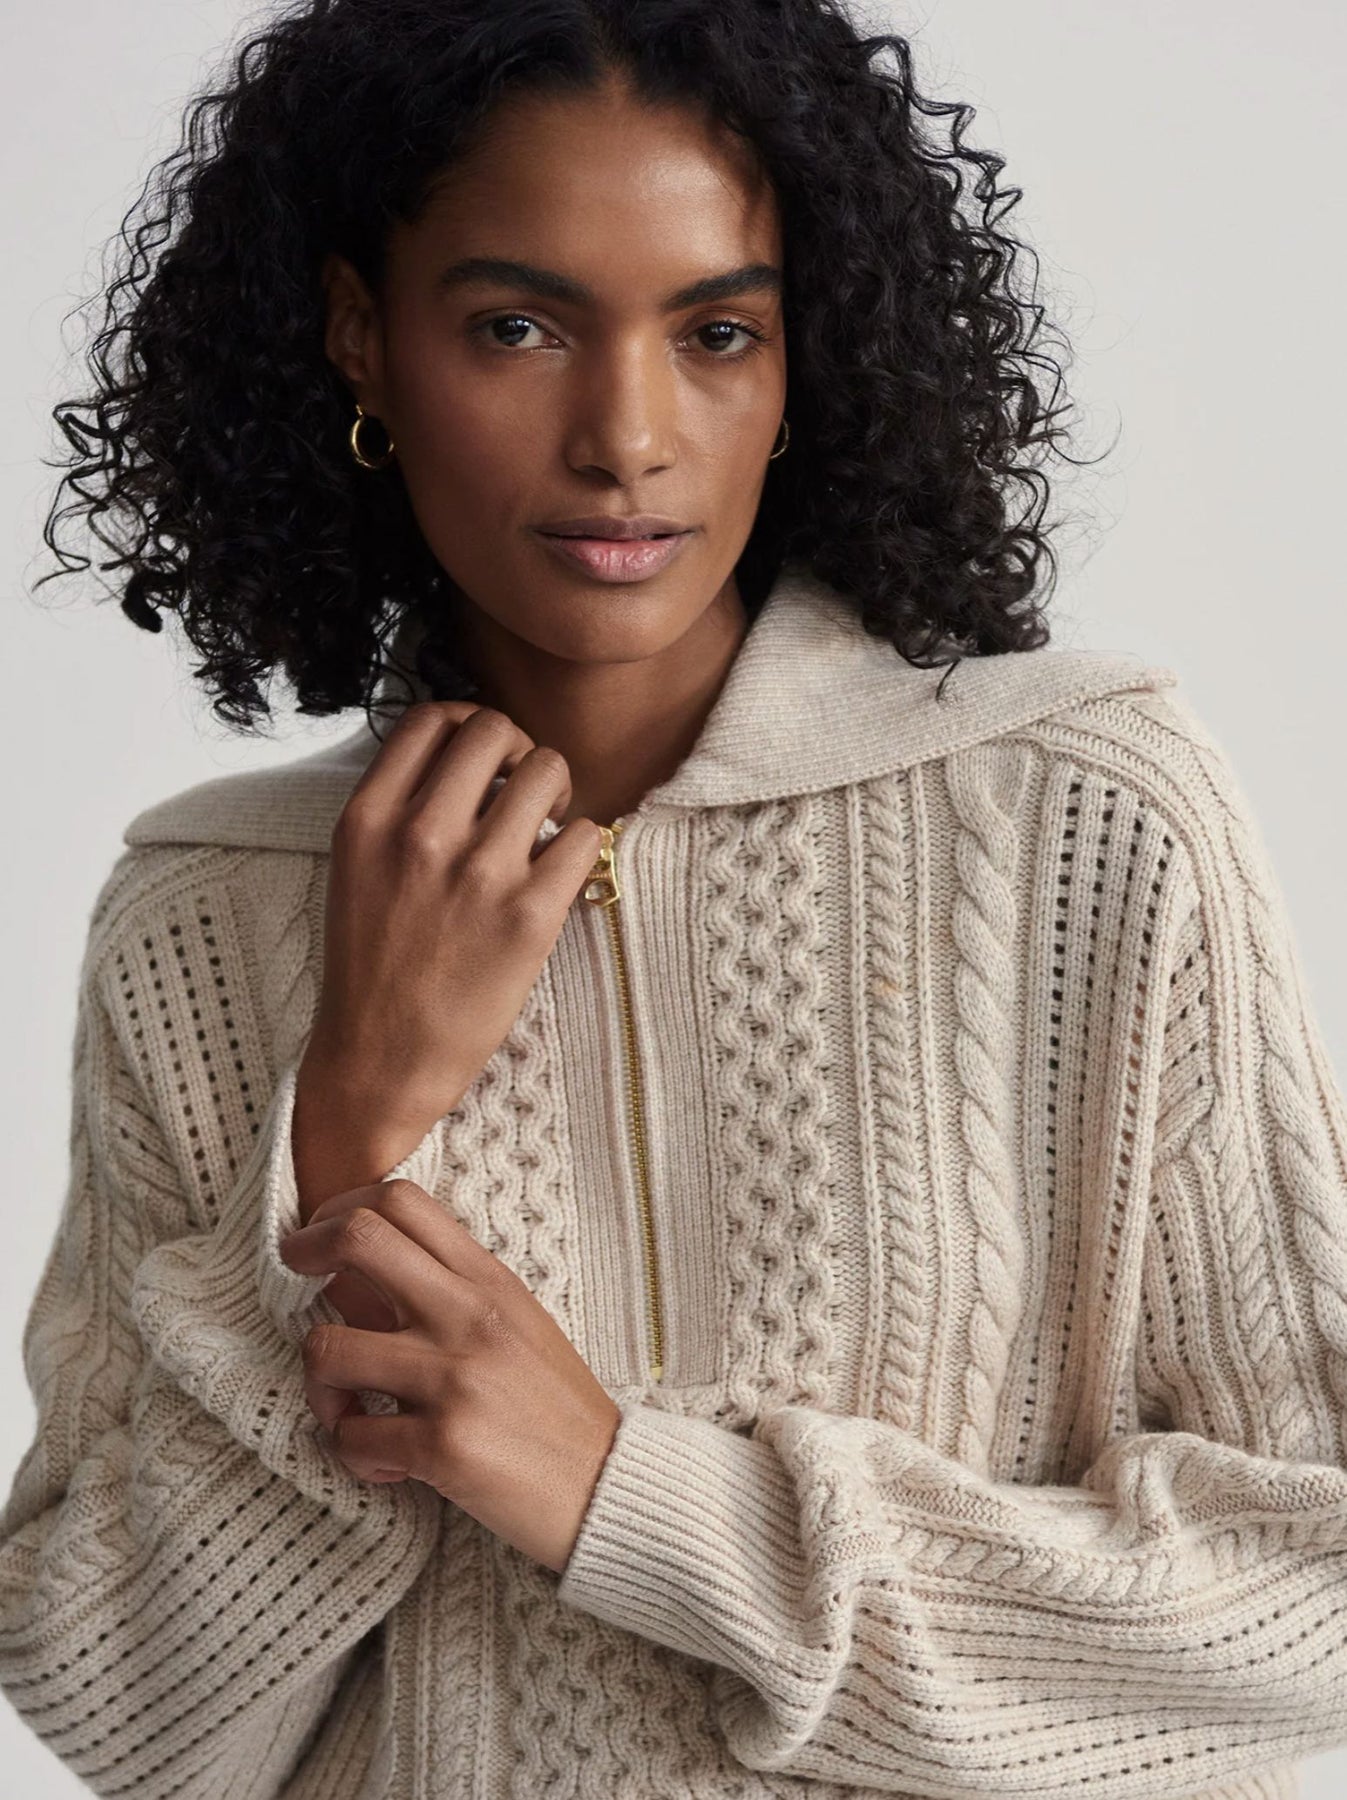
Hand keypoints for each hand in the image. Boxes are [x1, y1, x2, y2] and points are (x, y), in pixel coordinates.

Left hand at [278, 1177, 620, 1575]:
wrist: (611, 1486)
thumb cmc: (555, 1408)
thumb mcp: (514, 1326)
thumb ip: (447, 1293)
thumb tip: (355, 1275)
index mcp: (489, 1281)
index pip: (402, 1200)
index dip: (340, 1209)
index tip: (320, 1241)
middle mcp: (469, 1316)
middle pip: (359, 1238)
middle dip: (304, 1253)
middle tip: (292, 1281)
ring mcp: (454, 1378)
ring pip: (325, 1349)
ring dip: (319, 1388)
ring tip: (348, 1411)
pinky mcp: (442, 1446)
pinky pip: (349, 1438)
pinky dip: (355, 1457)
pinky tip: (386, 1466)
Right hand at [298, 700, 603, 1177]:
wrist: (379, 1063)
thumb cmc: (373, 969)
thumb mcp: (357, 870)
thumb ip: (401, 808)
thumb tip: (472, 760)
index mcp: (368, 818)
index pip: (431, 717)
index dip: (468, 725)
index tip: (483, 761)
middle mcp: (419, 834)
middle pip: (494, 728)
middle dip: (519, 750)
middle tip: (523, 792)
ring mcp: (476, 872)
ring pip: (547, 770)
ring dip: (556, 792)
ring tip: (545, 831)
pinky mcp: (528, 915)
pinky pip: (583, 835)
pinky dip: (581, 846)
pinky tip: (559, 875)